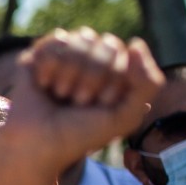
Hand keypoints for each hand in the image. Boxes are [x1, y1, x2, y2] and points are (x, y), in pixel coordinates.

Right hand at [2, 28, 161, 172]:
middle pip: (106, 43)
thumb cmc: (80, 135)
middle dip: (93, 77)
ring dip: (70, 74)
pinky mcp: (41, 54)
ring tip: (60, 94)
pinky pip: (56, 40)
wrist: (37, 145)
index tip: (99, 106)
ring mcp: (67, 56)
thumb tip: (135, 42)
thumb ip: (148, 84)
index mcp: (115, 73)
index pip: (126, 55)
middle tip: (78, 102)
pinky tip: (44, 84)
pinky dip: (50, 66)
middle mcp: (93, 60)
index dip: (114, 81)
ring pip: (81, 39)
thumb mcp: (126, 116)